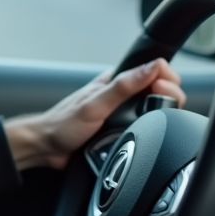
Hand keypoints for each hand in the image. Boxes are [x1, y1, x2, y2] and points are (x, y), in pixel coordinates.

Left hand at [4, 58, 184, 170]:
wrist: (45, 148)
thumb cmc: (63, 124)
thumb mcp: (95, 104)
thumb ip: (123, 86)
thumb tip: (151, 67)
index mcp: (113, 81)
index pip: (151, 70)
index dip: (165, 77)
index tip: (165, 89)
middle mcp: (119, 95)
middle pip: (157, 89)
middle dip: (169, 94)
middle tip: (163, 105)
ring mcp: (120, 112)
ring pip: (152, 107)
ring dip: (161, 112)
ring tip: (161, 117)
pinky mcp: (119, 128)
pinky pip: (143, 125)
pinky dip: (150, 127)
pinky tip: (149, 133)